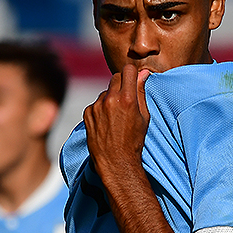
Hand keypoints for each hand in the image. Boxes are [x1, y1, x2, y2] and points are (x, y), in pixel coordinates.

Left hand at [83, 64, 150, 179]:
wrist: (116, 161)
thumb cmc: (134, 140)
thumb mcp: (144, 116)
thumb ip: (141, 92)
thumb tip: (143, 73)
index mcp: (128, 99)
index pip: (128, 70)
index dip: (132, 73)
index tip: (133, 79)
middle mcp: (111, 99)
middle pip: (115, 77)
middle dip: (121, 84)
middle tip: (125, 98)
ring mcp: (97, 106)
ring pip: (105, 92)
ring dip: (110, 98)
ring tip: (116, 117)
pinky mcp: (87, 113)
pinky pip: (96, 103)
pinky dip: (100, 109)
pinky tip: (106, 123)